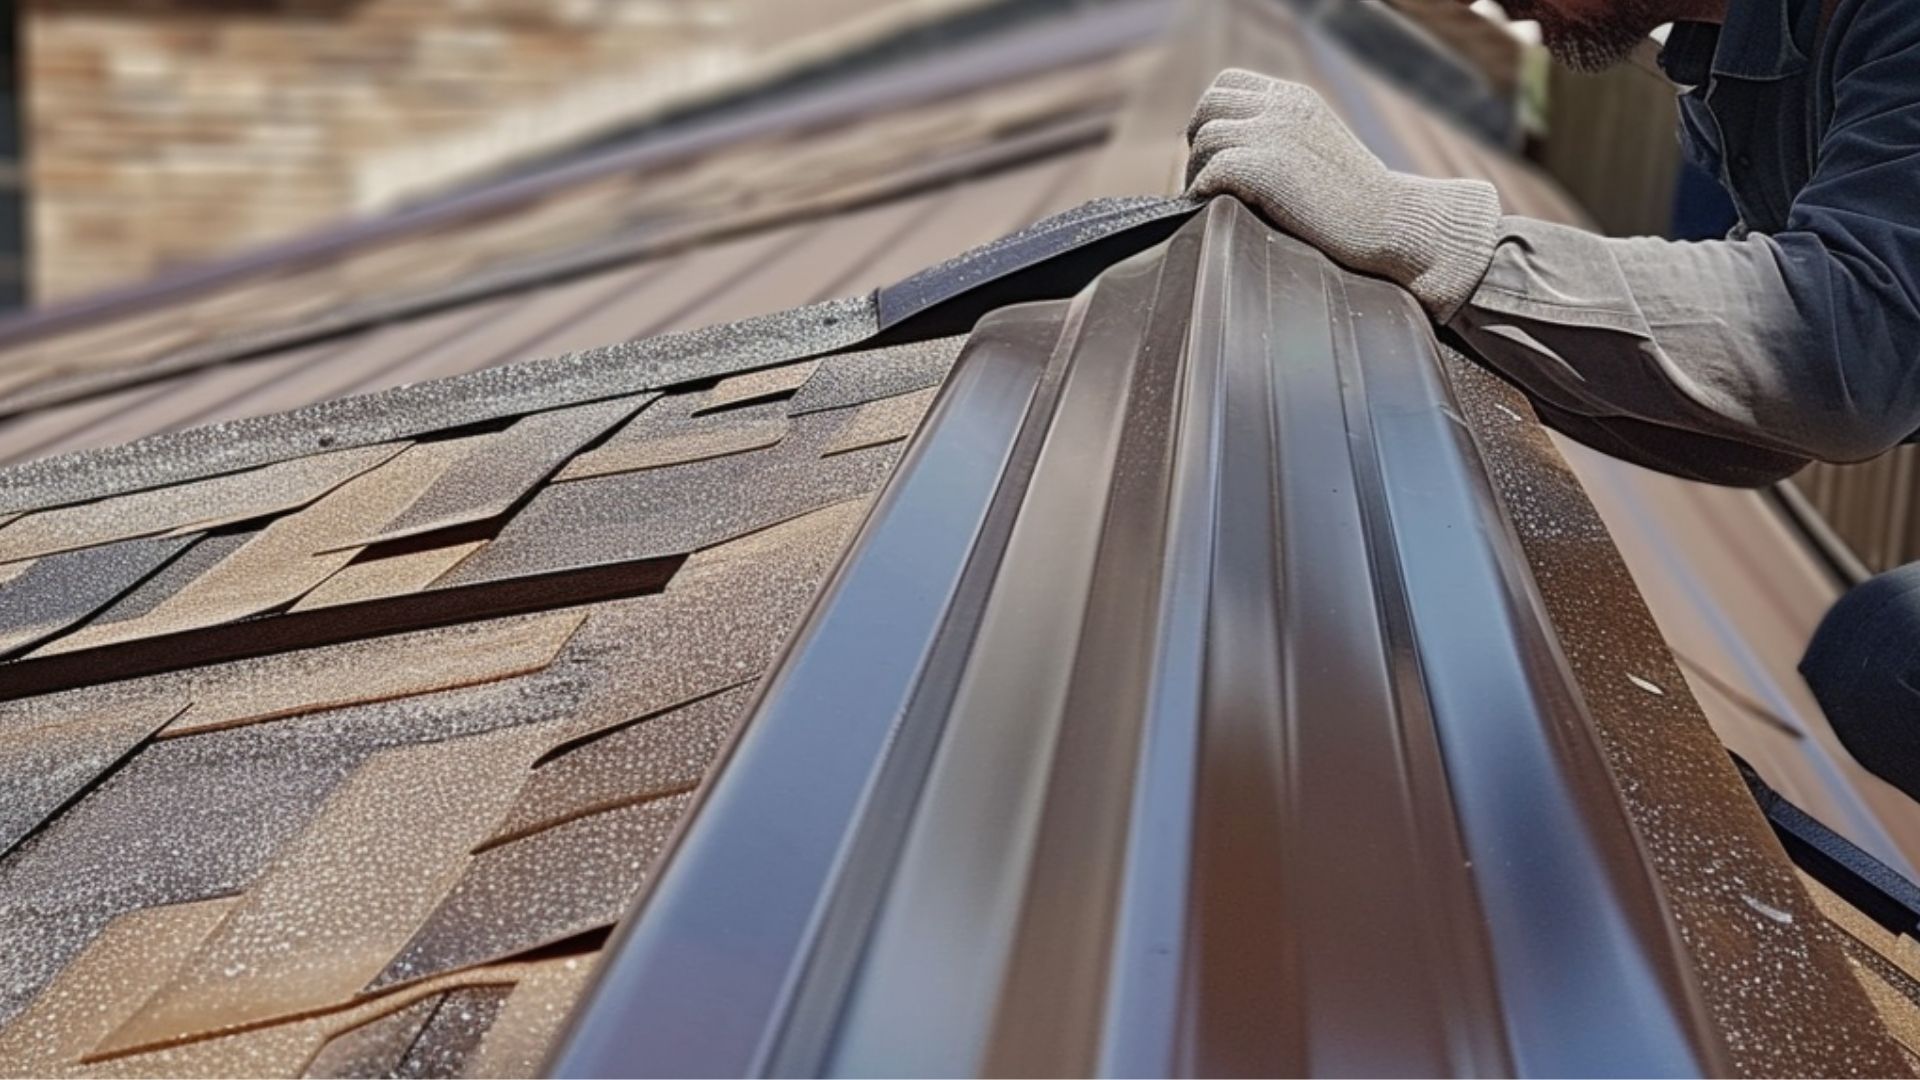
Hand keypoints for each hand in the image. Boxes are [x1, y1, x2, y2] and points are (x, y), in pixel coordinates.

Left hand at [1184, 69, 1501, 321]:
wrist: (1393, 224)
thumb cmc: (1360, 206)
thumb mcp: (1319, 151)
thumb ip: (1282, 140)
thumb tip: (1233, 158)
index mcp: (1295, 99)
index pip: (1226, 85)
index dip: (1212, 118)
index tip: (1218, 153)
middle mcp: (1281, 107)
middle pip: (1207, 108)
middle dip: (1198, 144)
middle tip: (1207, 181)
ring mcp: (1271, 135)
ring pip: (1203, 143)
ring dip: (1198, 175)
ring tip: (1214, 203)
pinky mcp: (1262, 169)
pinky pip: (1206, 176)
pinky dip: (1203, 198)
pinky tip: (1218, 215)